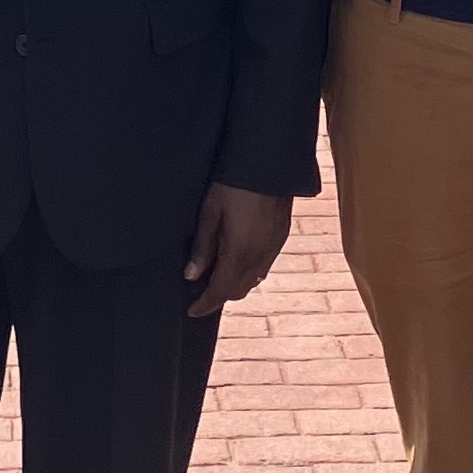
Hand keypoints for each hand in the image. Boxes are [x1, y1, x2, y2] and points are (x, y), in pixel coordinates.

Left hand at [182, 184, 292, 316]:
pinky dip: (249, 270)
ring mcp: (274, 247)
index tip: (193, 311)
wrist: (270, 161)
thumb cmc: (235, 183)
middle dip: (220, 295)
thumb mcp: (210, 213)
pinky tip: (238, 258)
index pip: (221, 292)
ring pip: (253, 279)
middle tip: (201, 290)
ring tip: (218, 274)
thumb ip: (202, 247)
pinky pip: (264, 265)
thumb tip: (191, 275)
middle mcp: (260, 257)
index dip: (205, 305)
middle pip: (238, 290)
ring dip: (235, 284)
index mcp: (239, 254)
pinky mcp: (281, 236)